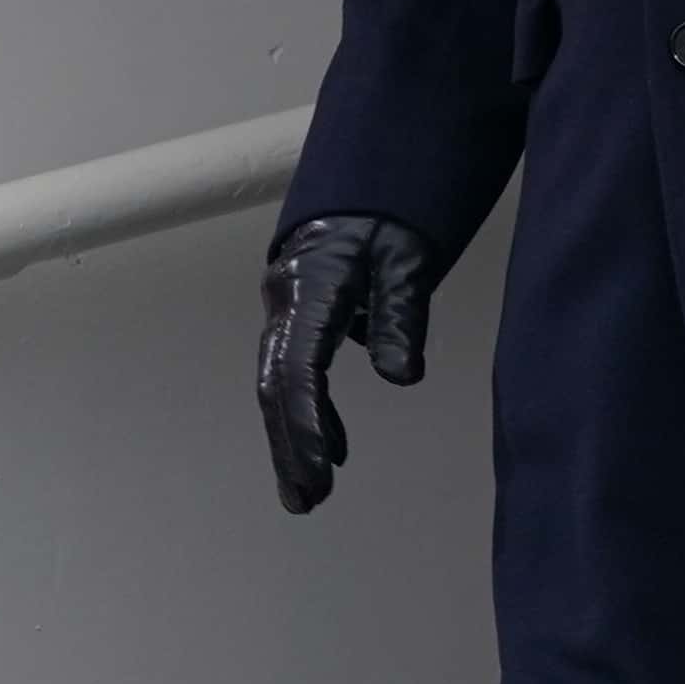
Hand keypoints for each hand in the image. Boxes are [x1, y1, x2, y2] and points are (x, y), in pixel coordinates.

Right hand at [256, 213, 442, 513]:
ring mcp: (285, 308)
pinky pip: (293, 371)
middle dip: (289, 446)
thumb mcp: (408, 255)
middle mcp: (285, 301)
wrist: (364, 180)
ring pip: (278, 383)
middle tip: (307, 502)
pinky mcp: (296, 315)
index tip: (325, 475)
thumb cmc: (390, 212)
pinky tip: (335, 448)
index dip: (308, 425)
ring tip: (310, 494)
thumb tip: (401, 377)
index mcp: (310, 287)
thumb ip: (402, 313)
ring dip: (293, 439)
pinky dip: (309, 413)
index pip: (299, 368)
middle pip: (276, 385)